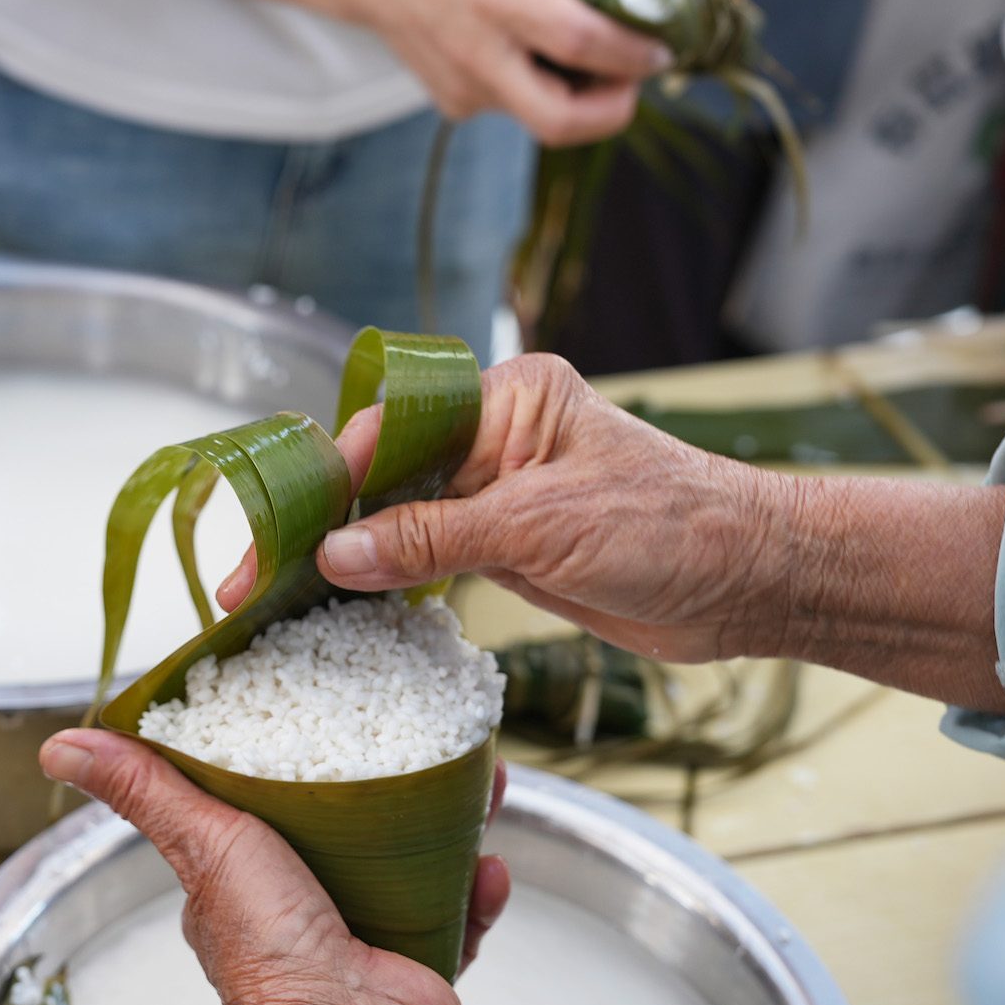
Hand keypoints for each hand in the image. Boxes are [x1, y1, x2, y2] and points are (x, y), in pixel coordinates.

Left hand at [40, 729, 511, 1004]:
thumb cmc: (270, 953)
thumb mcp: (203, 843)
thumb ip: (145, 791)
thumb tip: (65, 744)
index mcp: (243, 881)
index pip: (266, 803)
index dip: (297, 756)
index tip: (330, 708)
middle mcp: (303, 905)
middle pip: (353, 825)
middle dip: (392, 781)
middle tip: (421, 736)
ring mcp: (363, 930)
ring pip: (414, 860)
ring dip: (447, 822)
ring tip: (473, 782)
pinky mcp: (416, 956)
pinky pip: (455, 911)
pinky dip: (475, 888)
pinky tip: (487, 861)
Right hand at [217, 353, 1004, 711]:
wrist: (749, 586)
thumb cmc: (675, 529)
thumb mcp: (542, 528)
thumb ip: (433, 538)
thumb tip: (337, 551)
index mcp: (508, 399)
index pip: (394, 428)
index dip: (331, 480)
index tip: (280, 530)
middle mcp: (497, 439)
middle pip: (385, 475)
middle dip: (324, 524)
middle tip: (255, 575)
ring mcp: (500, 495)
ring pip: (400, 520)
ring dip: (349, 557)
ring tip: (281, 597)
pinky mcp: (508, 547)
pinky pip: (428, 558)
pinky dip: (388, 581)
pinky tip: (343, 605)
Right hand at [342, 0, 668, 143]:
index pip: (583, 45)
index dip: (632, 53)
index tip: (660, 48)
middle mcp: (477, 55)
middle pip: (560, 121)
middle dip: (612, 111)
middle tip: (632, 79)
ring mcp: (461, 87)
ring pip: (540, 112)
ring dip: (577, 90)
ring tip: (586, 49)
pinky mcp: (453, 102)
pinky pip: (514, 102)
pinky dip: (539, 81)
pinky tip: (532, 47)